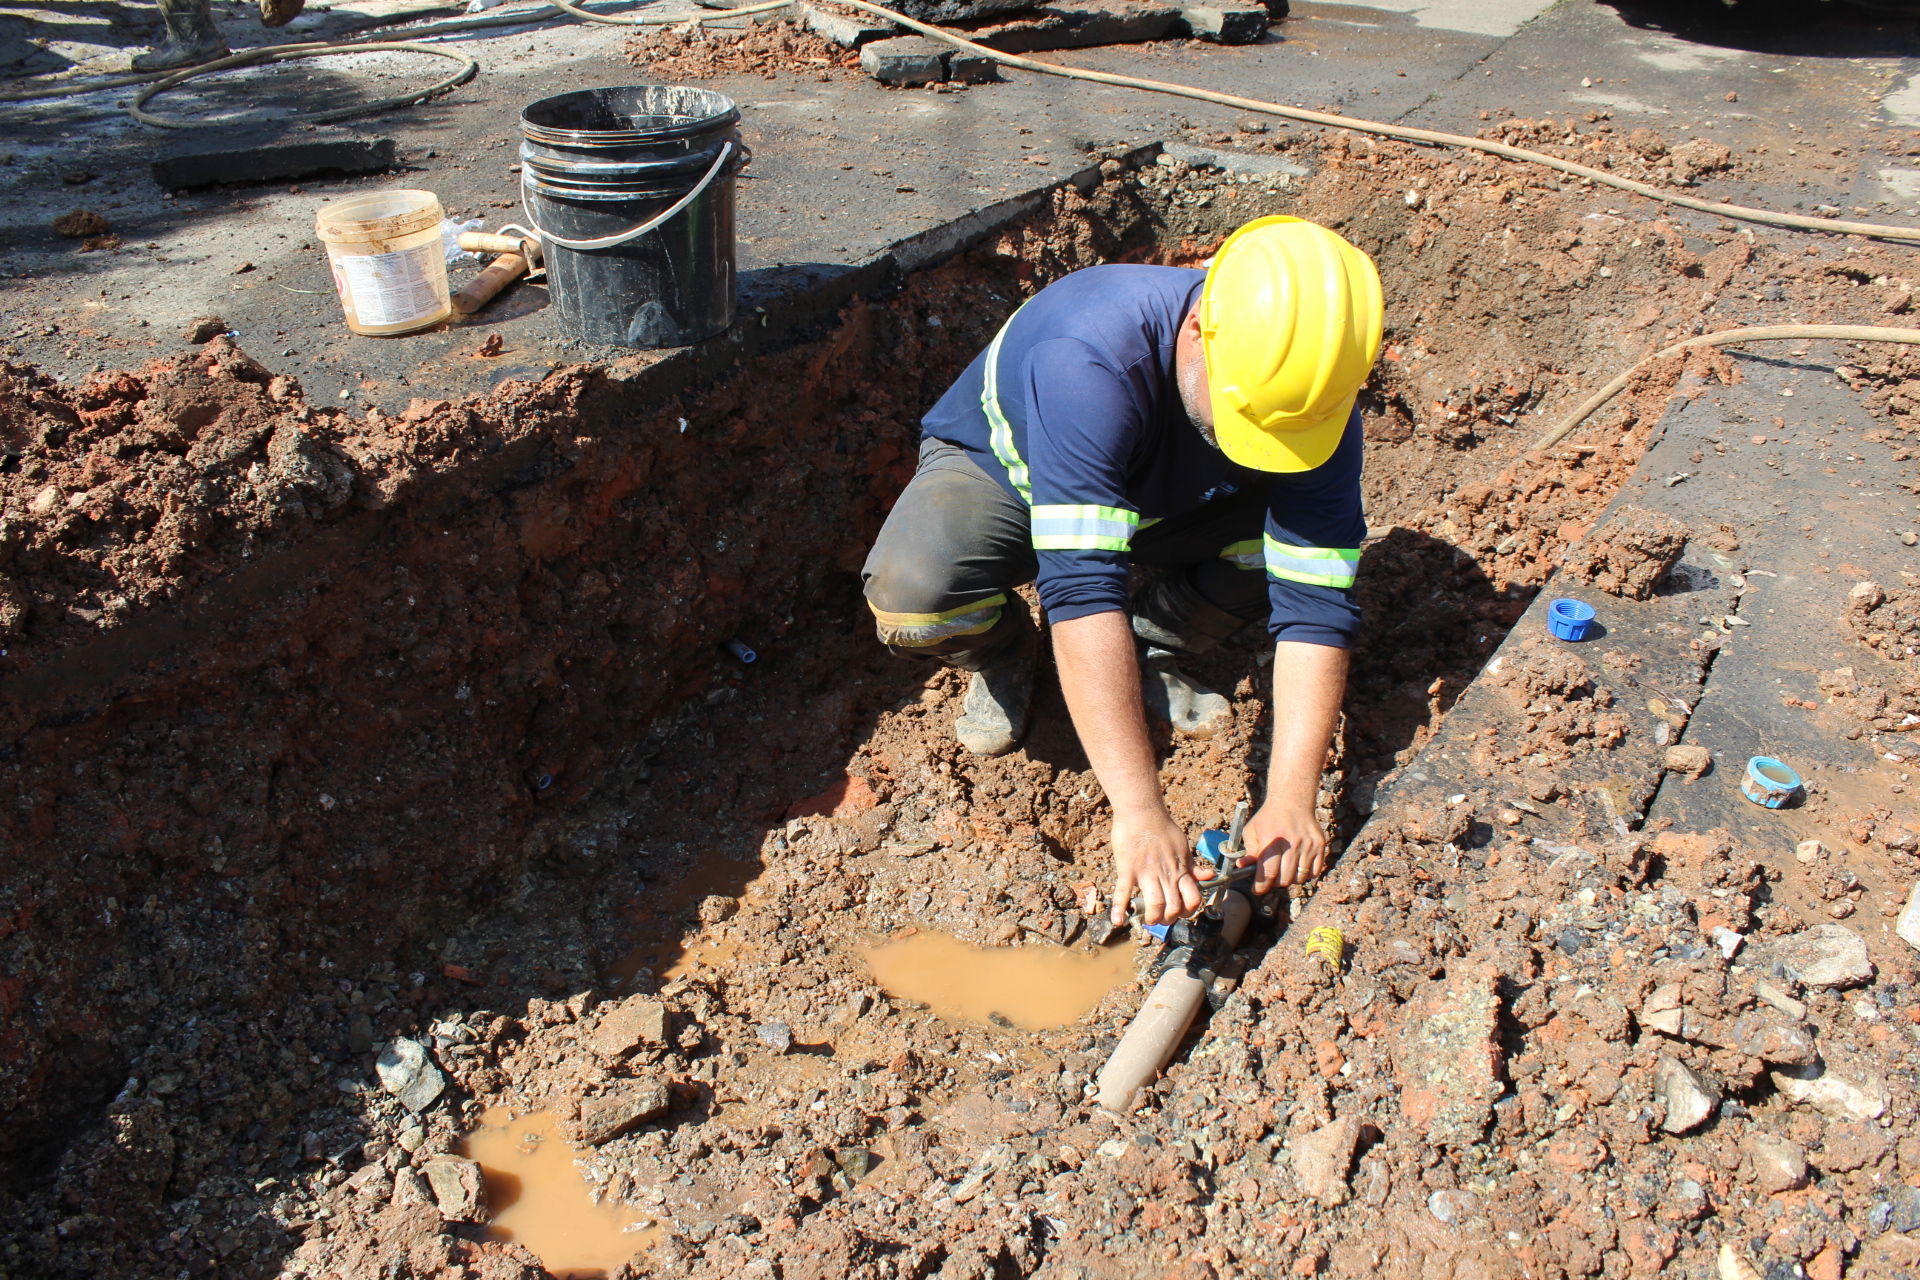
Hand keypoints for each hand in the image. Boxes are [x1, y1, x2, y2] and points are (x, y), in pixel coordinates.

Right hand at [1109, 807, 1201, 926]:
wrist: (1142, 811)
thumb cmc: (1162, 828)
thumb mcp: (1183, 846)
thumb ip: (1192, 865)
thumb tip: (1208, 876)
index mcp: (1180, 869)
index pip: (1192, 899)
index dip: (1189, 911)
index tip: (1180, 913)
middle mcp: (1166, 874)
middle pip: (1173, 907)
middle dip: (1168, 919)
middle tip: (1162, 918)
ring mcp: (1146, 872)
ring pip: (1154, 904)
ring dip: (1152, 918)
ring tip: (1147, 919)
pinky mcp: (1128, 869)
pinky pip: (1124, 892)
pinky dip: (1120, 908)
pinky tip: (1118, 919)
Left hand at [1240, 798, 1328, 892]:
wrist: (1292, 801)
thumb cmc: (1269, 817)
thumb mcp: (1252, 831)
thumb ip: (1249, 851)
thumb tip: (1242, 867)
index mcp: (1273, 841)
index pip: (1268, 872)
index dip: (1261, 886)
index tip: (1257, 890)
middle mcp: (1293, 844)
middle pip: (1284, 879)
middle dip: (1274, 882)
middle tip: (1271, 875)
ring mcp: (1308, 846)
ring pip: (1299, 878)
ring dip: (1290, 879)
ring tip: (1284, 869)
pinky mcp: (1320, 846)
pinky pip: (1314, 873)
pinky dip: (1305, 874)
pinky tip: (1297, 866)